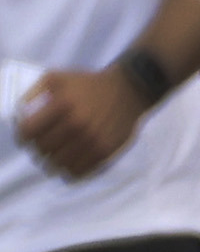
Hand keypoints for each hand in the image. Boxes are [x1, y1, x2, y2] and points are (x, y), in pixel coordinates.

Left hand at [13, 65, 151, 179]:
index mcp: (63, 104)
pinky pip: (75, 173)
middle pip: (40, 151)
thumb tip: (18, 118)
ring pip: (55, 166)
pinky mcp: (105, 152)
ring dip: (52, 160)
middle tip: (47, 141)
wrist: (130, 88)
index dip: (23, 135)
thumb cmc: (88, 84)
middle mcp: (78, 124)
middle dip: (39, 147)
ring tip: (58, 151)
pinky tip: (71, 158)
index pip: (27, 133)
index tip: (29, 135)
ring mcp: (92, 140)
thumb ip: (31, 94)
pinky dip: (68, 169)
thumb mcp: (56, 78)